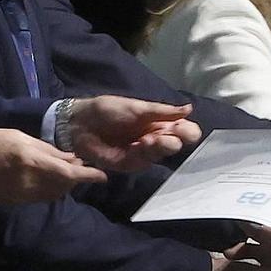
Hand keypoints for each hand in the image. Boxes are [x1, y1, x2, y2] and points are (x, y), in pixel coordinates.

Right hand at [0, 128, 106, 202]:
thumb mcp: (16, 136)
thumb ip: (44, 148)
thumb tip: (69, 158)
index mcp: (32, 161)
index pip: (69, 174)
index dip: (88, 176)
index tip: (102, 176)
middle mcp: (31, 182)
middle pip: (64, 186)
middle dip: (76, 178)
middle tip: (79, 165)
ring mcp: (23, 195)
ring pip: (54, 194)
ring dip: (64, 185)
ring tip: (63, 170)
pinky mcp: (16, 202)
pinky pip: (41, 197)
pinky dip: (50, 189)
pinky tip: (45, 178)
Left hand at [65, 97, 201, 169]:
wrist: (81, 123)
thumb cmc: (108, 110)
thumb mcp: (137, 107)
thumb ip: (162, 111)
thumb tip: (189, 109)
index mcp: (160, 122)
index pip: (185, 130)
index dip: (188, 131)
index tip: (181, 127)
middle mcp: (156, 138)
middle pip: (177, 144)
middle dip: (173, 140)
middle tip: (161, 135)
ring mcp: (143, 152)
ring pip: (163, 154)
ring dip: (158, 147)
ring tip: (146, 140)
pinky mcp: (130, 164)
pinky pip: (144, 162)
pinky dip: (143, 154)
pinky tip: (137, 146)